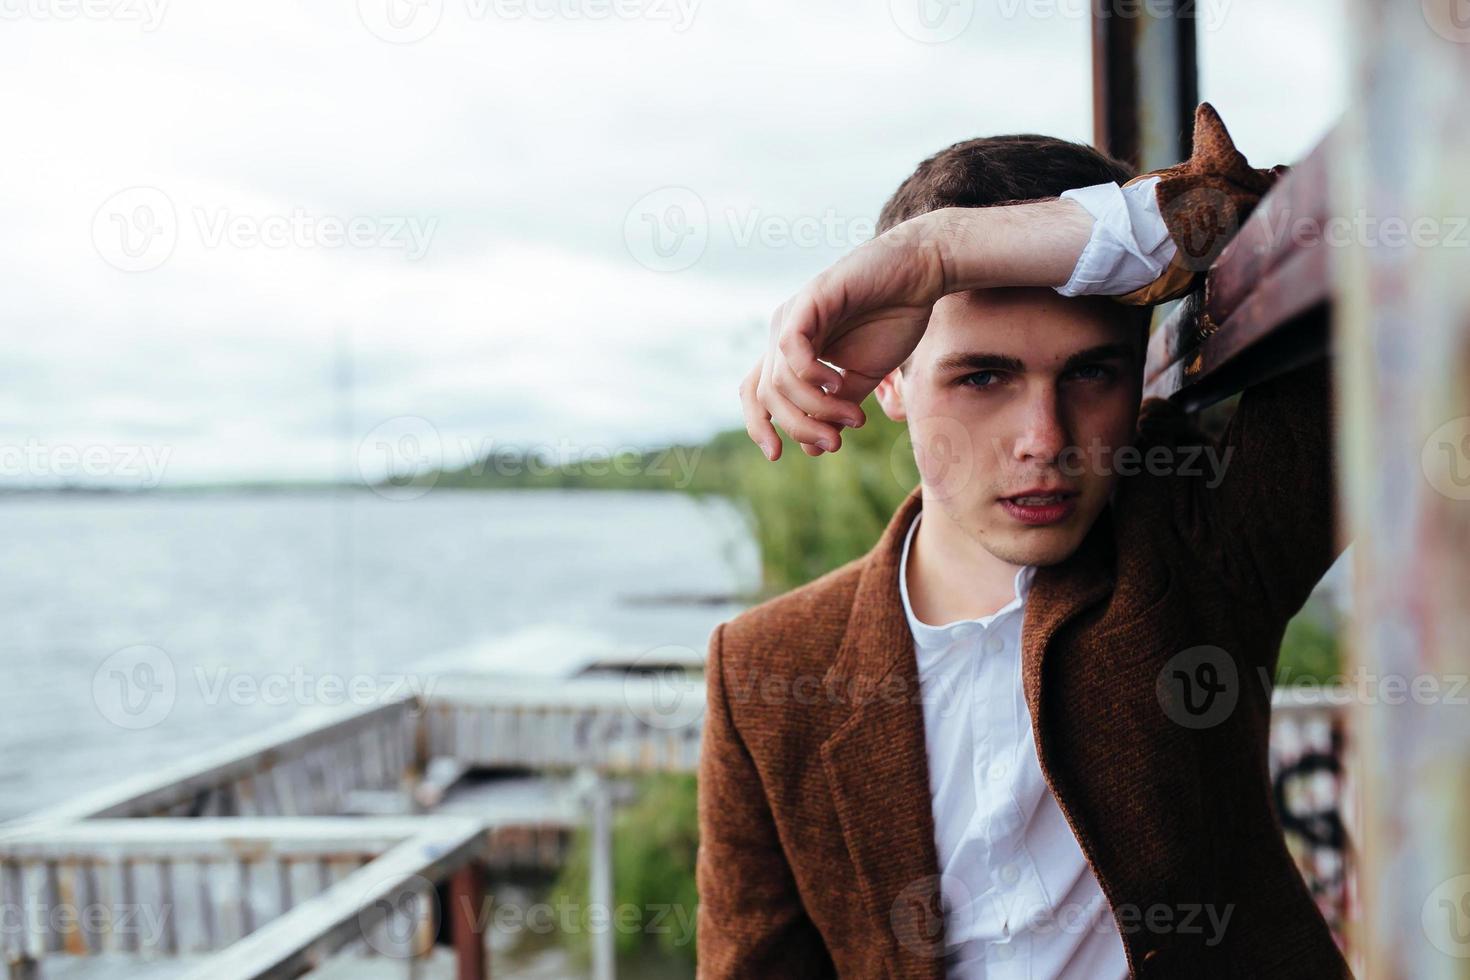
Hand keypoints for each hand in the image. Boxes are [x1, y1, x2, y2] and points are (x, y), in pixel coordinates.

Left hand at [738, 199, 1092, 458]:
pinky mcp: (810, 299)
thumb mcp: (863, 377)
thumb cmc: (894, 320)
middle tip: (835, 444)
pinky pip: (791, 347)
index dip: (758, 425)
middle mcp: (783, 333)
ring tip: (854, 417)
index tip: (778, 455)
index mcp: (791, 352)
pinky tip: (839, 383)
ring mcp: (794, 315)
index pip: (755, 393)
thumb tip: (814, 448)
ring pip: (778, 379)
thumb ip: (837, 408)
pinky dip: (811, 375)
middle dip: (798, 427)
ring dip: (815, 408)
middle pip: (766, 395)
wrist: (921, 274)